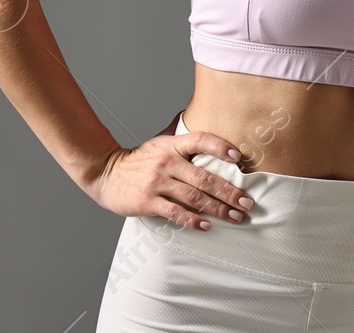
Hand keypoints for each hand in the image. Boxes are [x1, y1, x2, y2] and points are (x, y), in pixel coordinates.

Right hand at [85, 132, 254, 230]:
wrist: (105, 173)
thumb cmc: (138, 161)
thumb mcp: (159, 143)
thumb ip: (181, 139)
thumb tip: (206, 127)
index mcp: (171, 145)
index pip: (200, 140)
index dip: (220, 147)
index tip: (239, 158)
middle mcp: (166, 162)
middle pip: (204, 176)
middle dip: (229, 191)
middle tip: (248, 202)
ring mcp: (157, 182)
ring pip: (194, 197)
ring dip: (219, 208)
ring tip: (236, 217)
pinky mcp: (148, 201)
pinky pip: (175, 212)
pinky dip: (193, 220)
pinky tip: (207, 226)